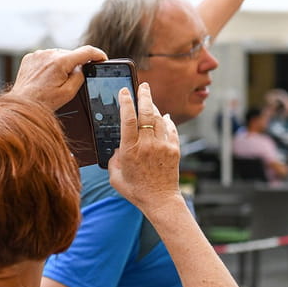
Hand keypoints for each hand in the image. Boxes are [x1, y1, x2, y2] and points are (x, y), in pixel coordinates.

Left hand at [10, 45, 106, 109]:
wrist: (23, 103)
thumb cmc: (44, 101)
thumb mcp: (68, 92)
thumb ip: (80, 76)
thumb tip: (83, 67)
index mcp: (60, 62)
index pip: (86, 51)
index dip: (98, 54)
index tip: (102, 58)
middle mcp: (48, 54)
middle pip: (71, 55)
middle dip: (74, 65)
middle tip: (68, 81)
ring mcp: (38, 54)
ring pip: (59, 55)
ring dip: (61, 65)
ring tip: (53, 81)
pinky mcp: (30, 56)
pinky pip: (46, 57)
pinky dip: (50, 65)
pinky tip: (45, 78)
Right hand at [108, 83, 181, 209]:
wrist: (160, 200)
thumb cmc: (136, 190)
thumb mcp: (115, 176)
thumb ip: (113, 158)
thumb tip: (118, 146)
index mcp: (130, 149)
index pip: (127, 118)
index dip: (126, 101)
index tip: (124, 91)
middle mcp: (147, 144)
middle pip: (146, 112)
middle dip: (144, 95)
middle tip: (143, 86)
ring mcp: (162, 146)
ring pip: (159, 118)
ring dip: (154, 107)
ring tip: (149, 101)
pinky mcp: (174, 149)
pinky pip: (170, 129)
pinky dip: (167, 121)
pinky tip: (164, 117)